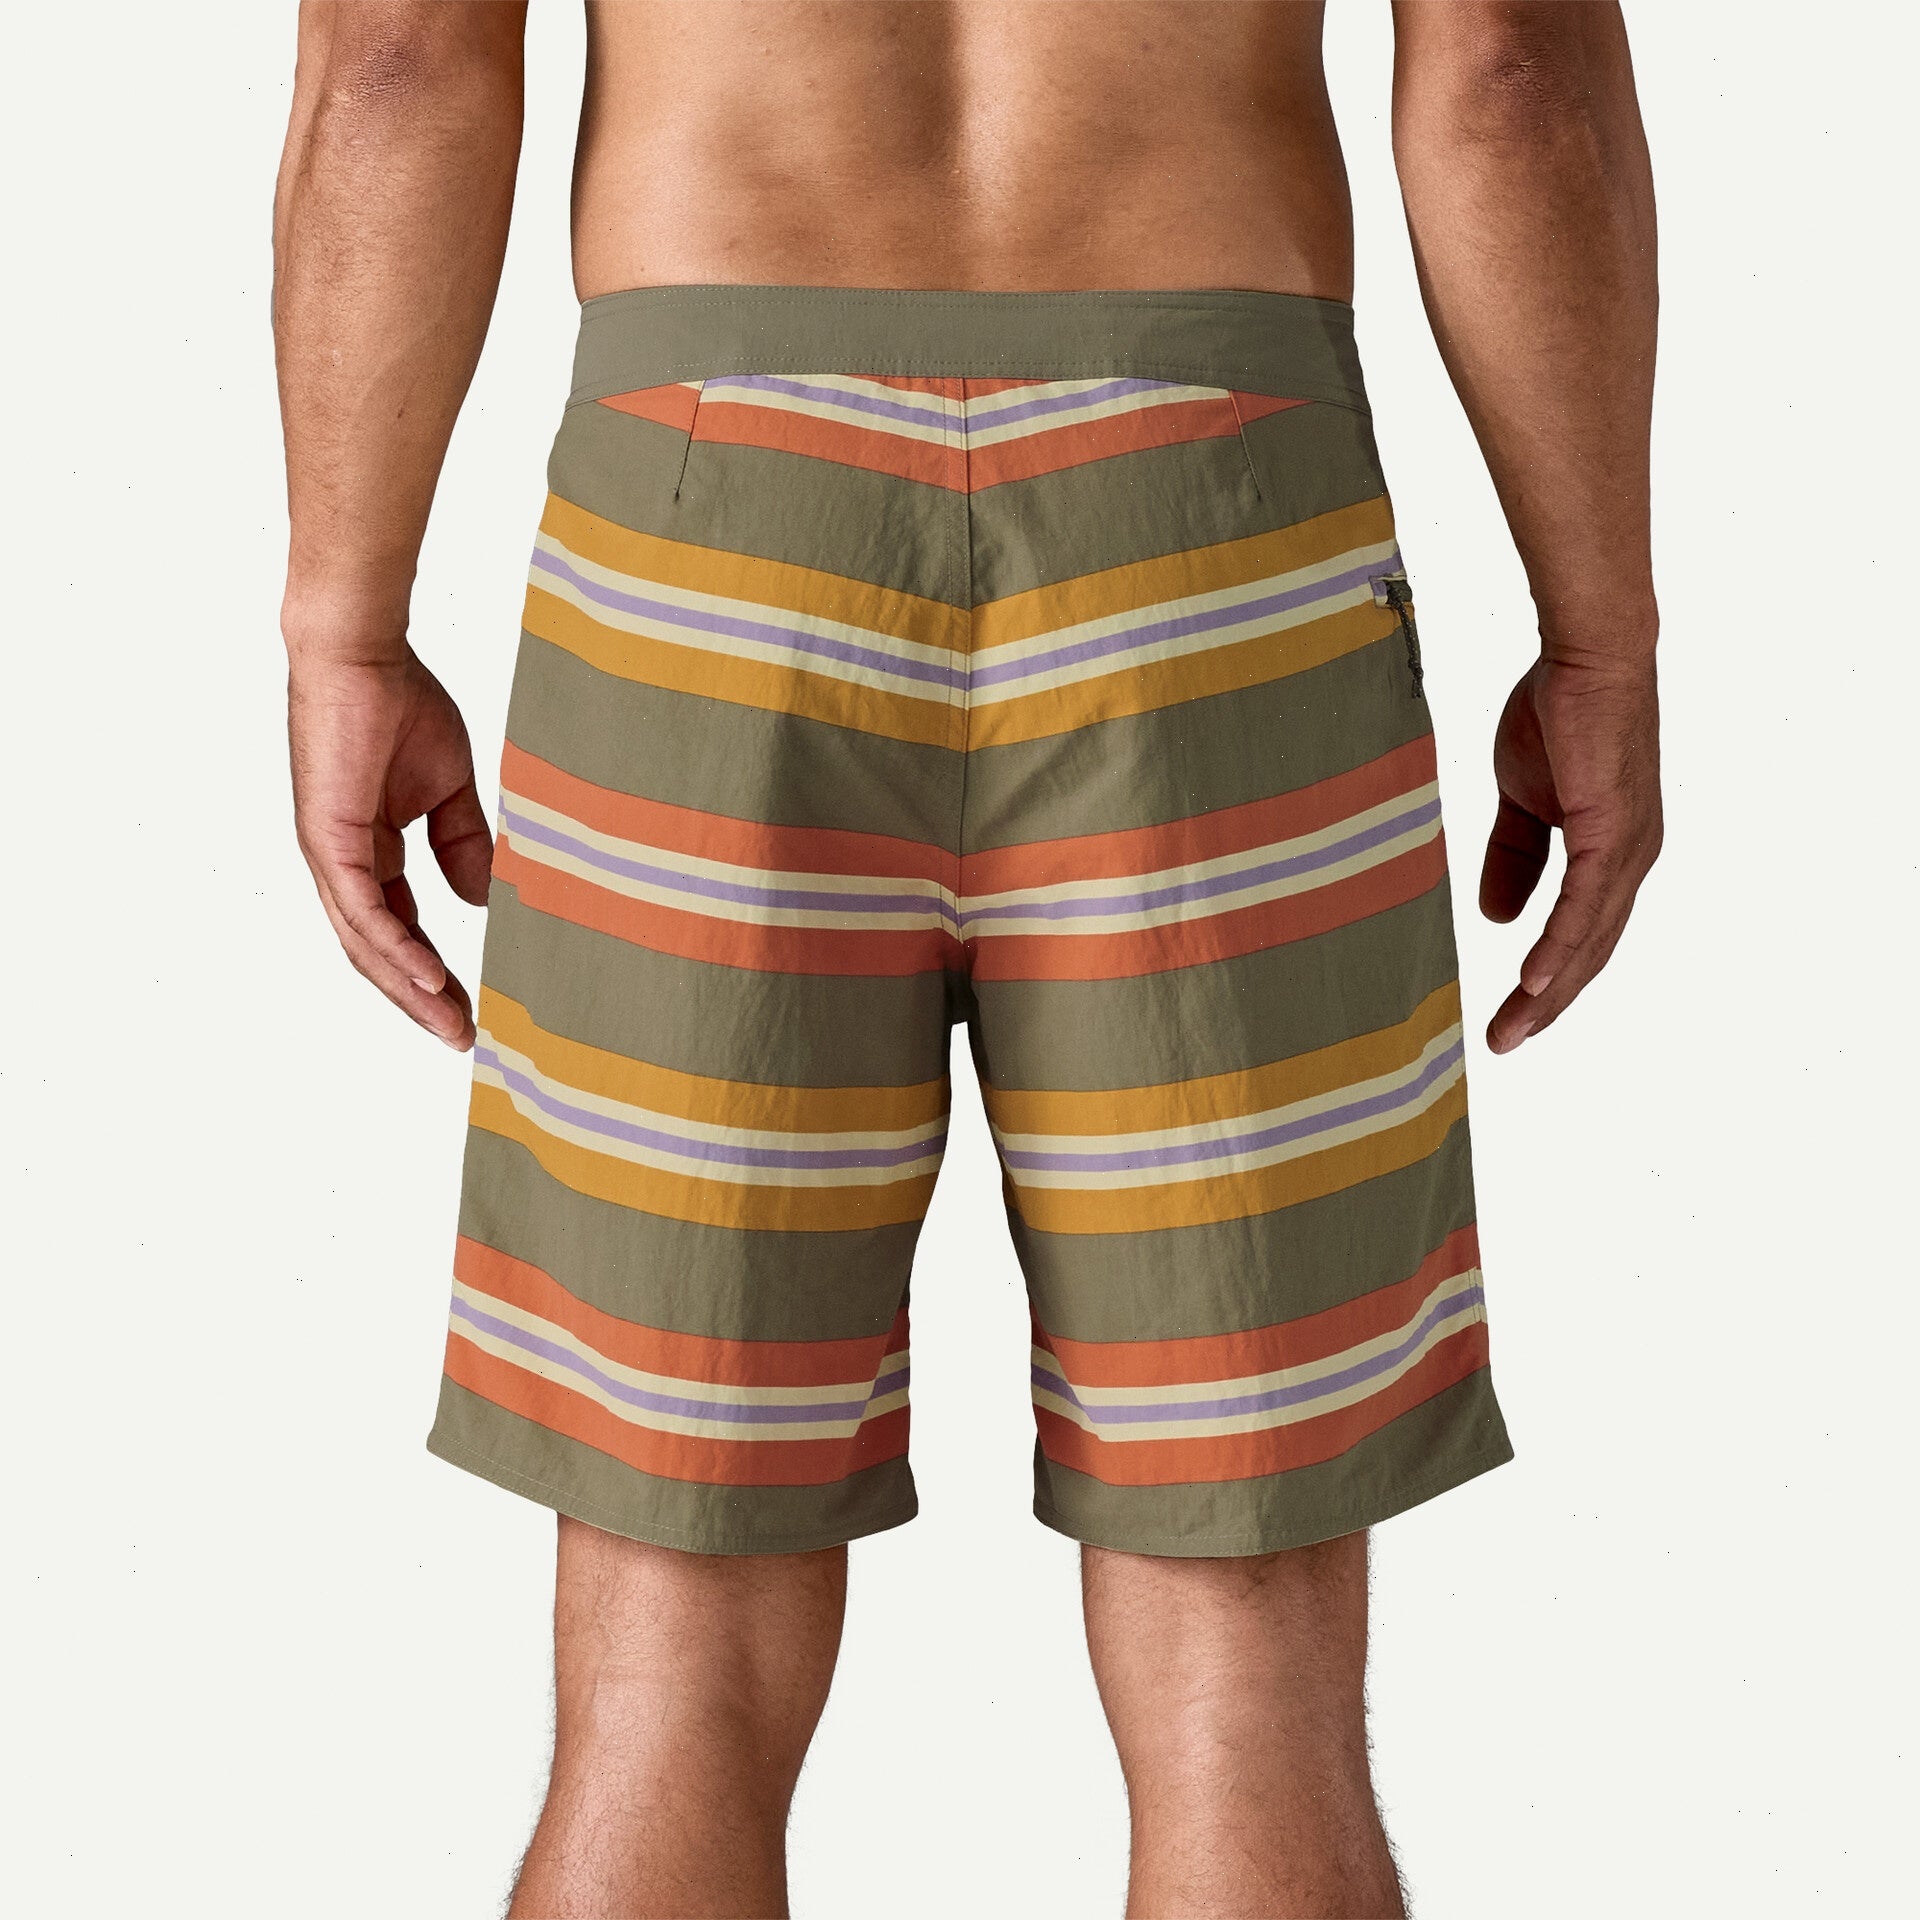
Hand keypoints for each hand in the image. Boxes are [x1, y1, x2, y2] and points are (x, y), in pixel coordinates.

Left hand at [287, 646, 493, 1048]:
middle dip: (420, 999)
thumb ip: (462, 843)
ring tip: (450, 1024)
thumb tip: (481, 899)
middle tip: (461, 1036)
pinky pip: (364, 910)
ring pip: (368, 943)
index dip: (433, 972)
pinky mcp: (330, 839)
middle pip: (378, 952)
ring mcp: (331, 855)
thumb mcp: (449, 788)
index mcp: (368, 851)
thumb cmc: (399, 703)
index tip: (470, 1007)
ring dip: (409, 989)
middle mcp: (342, 863)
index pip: (400, 928)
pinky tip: (429, 977)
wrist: (364, 654)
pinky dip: (397, 947)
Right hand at [1478, 653, 1661, 1052]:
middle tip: (1505, 1043)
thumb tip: (1499, 918)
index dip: (1547, 980)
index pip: (1579, 935)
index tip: (1509, 1017)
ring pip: (1588, 940)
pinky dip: (1561, 946)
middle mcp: (1629, 861)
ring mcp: (1627, 850)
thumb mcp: (1523, 801)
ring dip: (1551, 990)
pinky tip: (1536, 980)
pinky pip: (1585, 904)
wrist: (1587, 657)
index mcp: (1610, 855)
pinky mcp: (1613, 831)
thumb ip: (1513, 857)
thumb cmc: (1560, 714)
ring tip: (1515, 1029)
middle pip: (1588, 952)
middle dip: (1547, 1004)